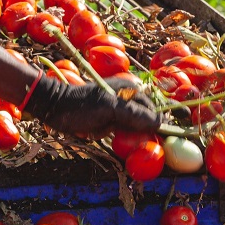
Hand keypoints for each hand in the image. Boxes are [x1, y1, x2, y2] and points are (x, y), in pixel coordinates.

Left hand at [24, 75, 161, 135]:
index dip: (162, 119)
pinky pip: (116, 132)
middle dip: (134, 131)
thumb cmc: (79, 106)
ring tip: (98, 129)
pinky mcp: (105, 119)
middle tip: (112, 130)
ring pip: (130, 129)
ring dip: (118, 134)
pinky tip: (94, 132)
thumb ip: (134, 114)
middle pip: (144, 120)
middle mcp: (126, 98)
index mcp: (130, 89)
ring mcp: (115, 109)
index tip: (172, 128)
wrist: (51, 107)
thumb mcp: (108, 108)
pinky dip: (106, 134)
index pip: (154, 108)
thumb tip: (159, 122)